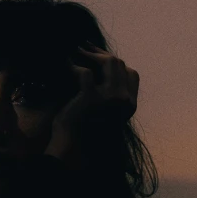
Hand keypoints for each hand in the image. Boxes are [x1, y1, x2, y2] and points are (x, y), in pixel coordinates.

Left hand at [45, 43, 138, 168]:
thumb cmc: (83, 132)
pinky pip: (85, 71)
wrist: (71, 151)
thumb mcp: (102, 112)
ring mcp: (110, 98)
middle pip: (120, 64)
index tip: (99, 56)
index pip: (131, 74)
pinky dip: (73, 65)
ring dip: (91, 53)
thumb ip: (108, 94)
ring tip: (76, 51)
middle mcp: (125, 101)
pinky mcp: (91, 97)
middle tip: (84, 46)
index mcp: (129, 106)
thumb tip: (100, 68)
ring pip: (110, 61)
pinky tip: (65, 64)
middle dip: (101, 53)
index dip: (115, 62)